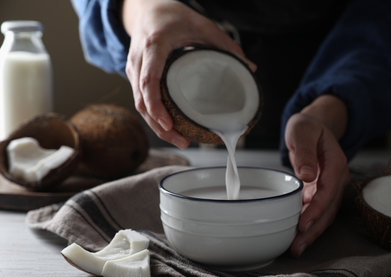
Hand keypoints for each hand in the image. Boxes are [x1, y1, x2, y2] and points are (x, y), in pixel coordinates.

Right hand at [121, 0, 255, 147]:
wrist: (146, 8)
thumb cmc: (173, 15)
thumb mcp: (202, 25)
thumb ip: (226, 45)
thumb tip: (250, 68)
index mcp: (154, 46)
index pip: (148, 81)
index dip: (156, 105)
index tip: (169, 123)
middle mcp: (138, 59)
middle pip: (141, 101)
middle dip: (159, 126)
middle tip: (182, 141)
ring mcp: (133, 68)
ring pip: (138, 104)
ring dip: (156, 126)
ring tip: (179, 140)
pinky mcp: (134, 75)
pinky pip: (140, 100)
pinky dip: (153, 117)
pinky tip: (169, 127)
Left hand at [284, 95, 349, 255]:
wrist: (313, 127)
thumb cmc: (307, 128)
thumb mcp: (302, 131)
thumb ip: (305, 152)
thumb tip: (307, 175)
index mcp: (335, 163)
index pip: (328, 190)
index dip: (316, 209)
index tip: (303, 224)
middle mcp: (337, 178)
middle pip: (328, 208)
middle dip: (314, 229)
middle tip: (297, 246)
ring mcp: (331, 186)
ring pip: (324, 214)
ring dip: (311, 232)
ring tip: (295, 248)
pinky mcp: (322, 191)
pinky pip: (317, 210)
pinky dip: (308, 223)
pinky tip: (296, 235)